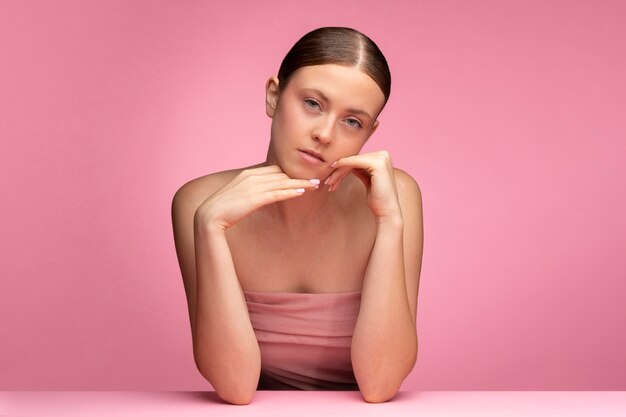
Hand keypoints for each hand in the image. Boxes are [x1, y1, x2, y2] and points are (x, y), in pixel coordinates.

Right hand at [195, 165, 318, 231]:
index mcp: (248, 174)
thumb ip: (251, 191)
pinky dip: (291, 192)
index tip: (303, 176)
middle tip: (316, 179)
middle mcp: (252, 177)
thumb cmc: (223, 209)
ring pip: (283, 183)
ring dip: (301, 183)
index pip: (274, 170)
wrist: (209, 216)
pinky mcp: (254, 198)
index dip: (290, 173)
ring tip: (315, 185)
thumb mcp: (239, 195)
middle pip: (282, 175)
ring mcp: (253, 187)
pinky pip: (277, 193)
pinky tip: (302, 191)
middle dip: (300, 176)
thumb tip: (262, 195)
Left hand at [324, 150, 401, 223]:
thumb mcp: (368, 180)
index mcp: (382, 157)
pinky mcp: (377, 164)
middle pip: (354, 159)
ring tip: (329, 183)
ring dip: (338, 172)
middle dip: (339, 170)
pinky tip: (334, 177)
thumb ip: (361, 170)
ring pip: (352, 161)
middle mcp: (383, 155)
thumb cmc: (377, 199)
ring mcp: (381, 158)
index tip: (331, 178)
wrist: (387, 211)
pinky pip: (354, 162)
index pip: (357, 159)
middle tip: (328, 182)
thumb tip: (348, 163)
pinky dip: (342, 168)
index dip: (342, 168)